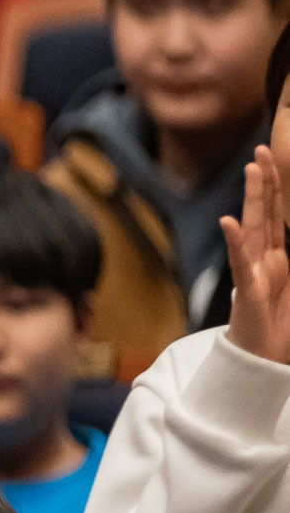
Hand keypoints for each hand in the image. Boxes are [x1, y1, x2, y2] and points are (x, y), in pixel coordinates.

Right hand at [223, 148, 289, 363]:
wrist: (261, 360)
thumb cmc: (278, 327)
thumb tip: (286, 248)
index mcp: (277, 258)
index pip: (275, 216)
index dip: (274, 189)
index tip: (271, 161)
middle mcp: (263, 260)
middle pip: (264, 214)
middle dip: (264, 183)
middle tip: (261, 152)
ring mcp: (253, 272)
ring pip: (254, 229)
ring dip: (252, 199)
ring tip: (252, 171)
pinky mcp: (248, 291)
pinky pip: (241, 263)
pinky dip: (235, 242)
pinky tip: (229, 223)